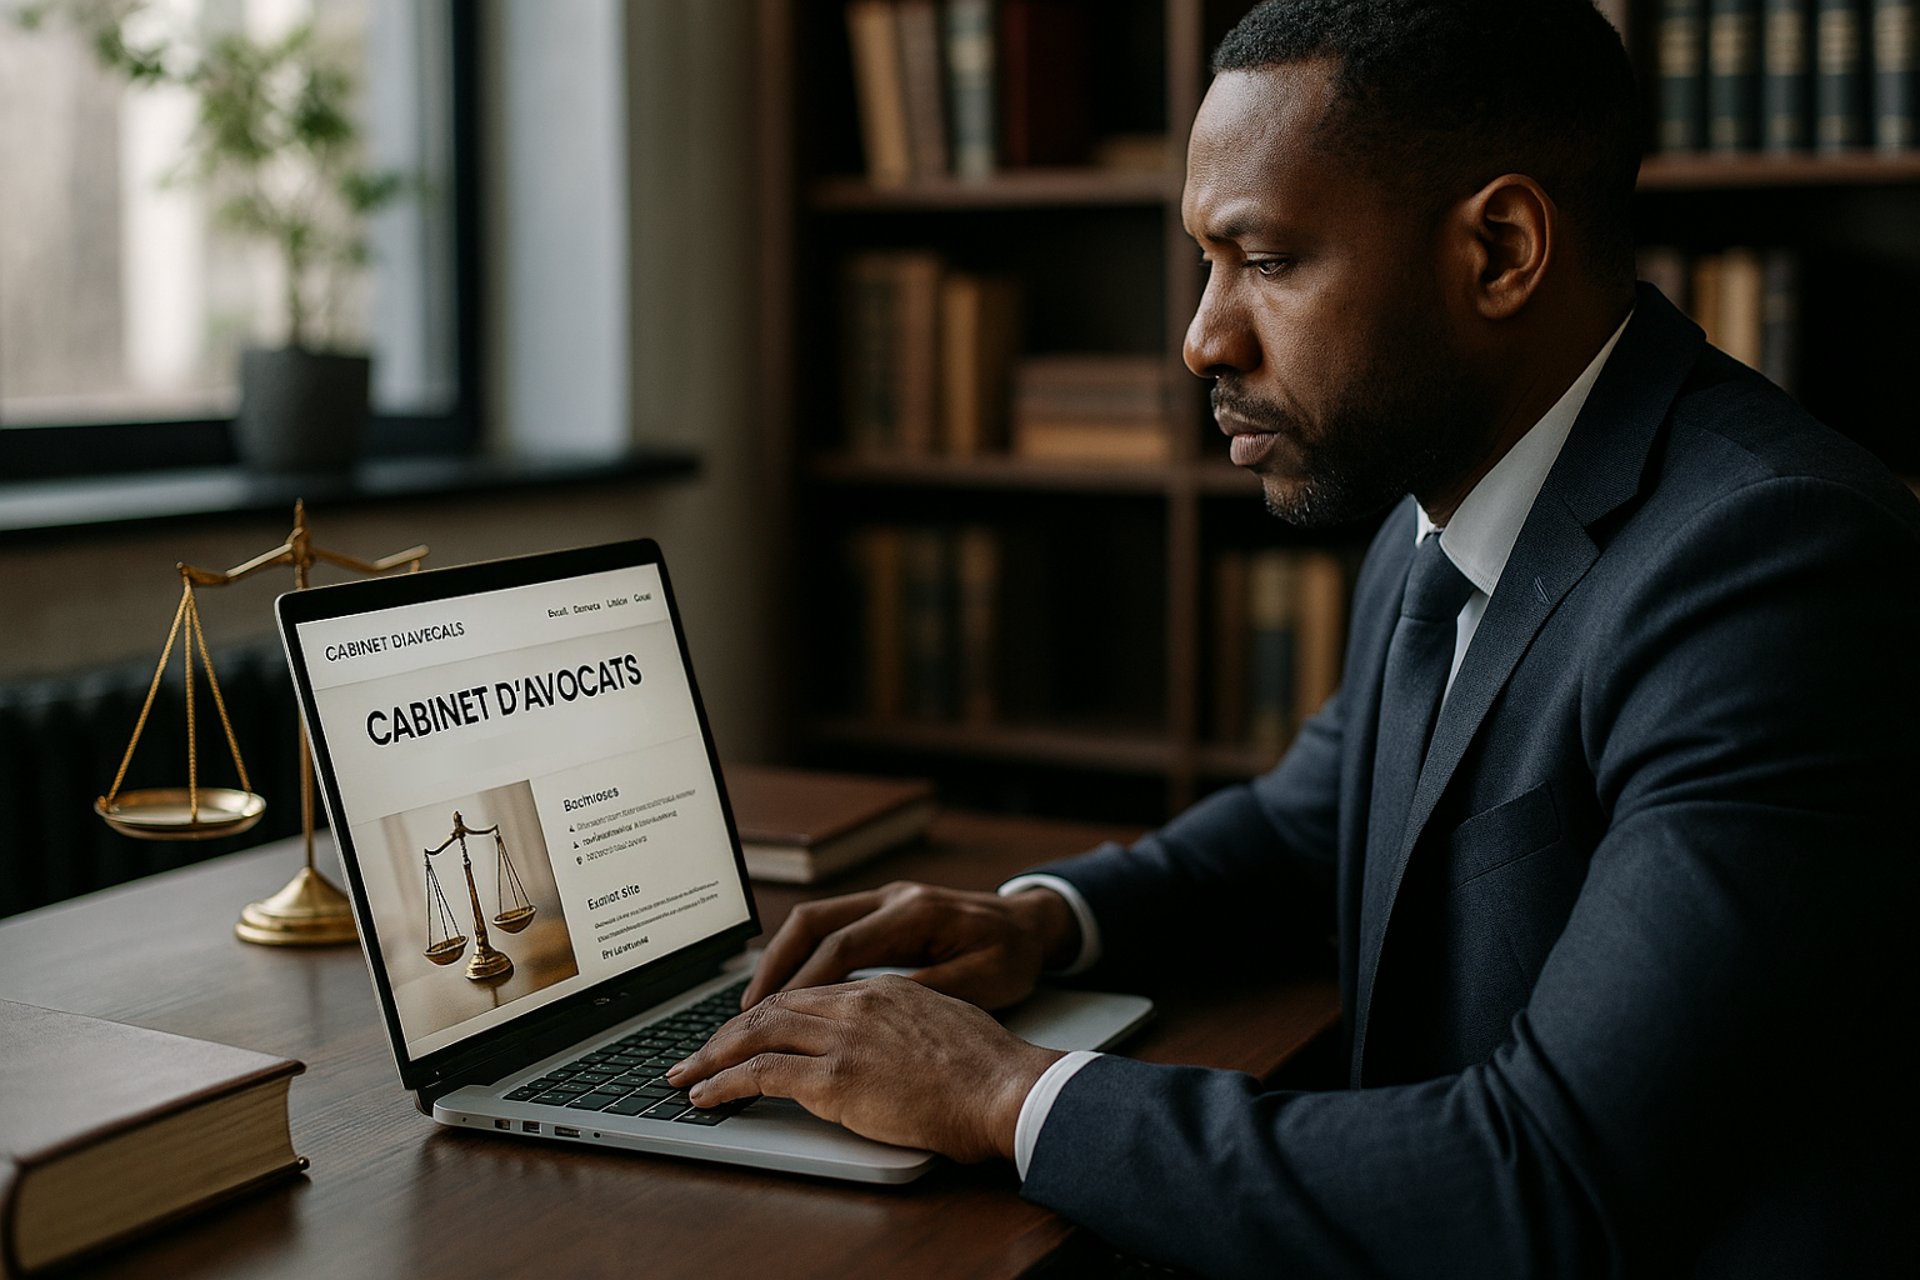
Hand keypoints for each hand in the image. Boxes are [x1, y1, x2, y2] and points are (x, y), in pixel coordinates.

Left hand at [667, 975, 1062, 1161]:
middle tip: (698, 1052)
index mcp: (883, 990)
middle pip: (773, 1007)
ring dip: (712, 1056)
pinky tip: (706, 1096)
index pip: (808, 992)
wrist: (1007, 1088)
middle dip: (727, 1031)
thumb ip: (906, 1025)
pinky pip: (761, 1074)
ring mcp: (844, 1037)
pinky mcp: (836, 1078)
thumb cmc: (990, 1070)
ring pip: (756, 1034)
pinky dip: (724, 1084)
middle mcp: (857, 1003)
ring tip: (686, 1076)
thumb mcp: (945, 1025)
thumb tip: (887, 1046)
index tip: (745, 1030)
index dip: (768, 1012)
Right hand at [740, 880, 1078, 1011]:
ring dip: (781, 960)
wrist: (1035, 924)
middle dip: (774, 967)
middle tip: (745, 1013)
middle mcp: (893, 898)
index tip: (774, 1020)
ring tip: (755, 1006)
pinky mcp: (885, 910)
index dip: (804, 984)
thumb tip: (870, 1013)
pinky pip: (830, 928)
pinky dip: (803, 957)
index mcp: (915, 913)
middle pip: (813, 923)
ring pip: (814, 921)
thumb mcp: (982, 982)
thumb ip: (927, 992)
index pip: (842, 946)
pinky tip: (790, 991)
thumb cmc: (1014, 955)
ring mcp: (887, 899)